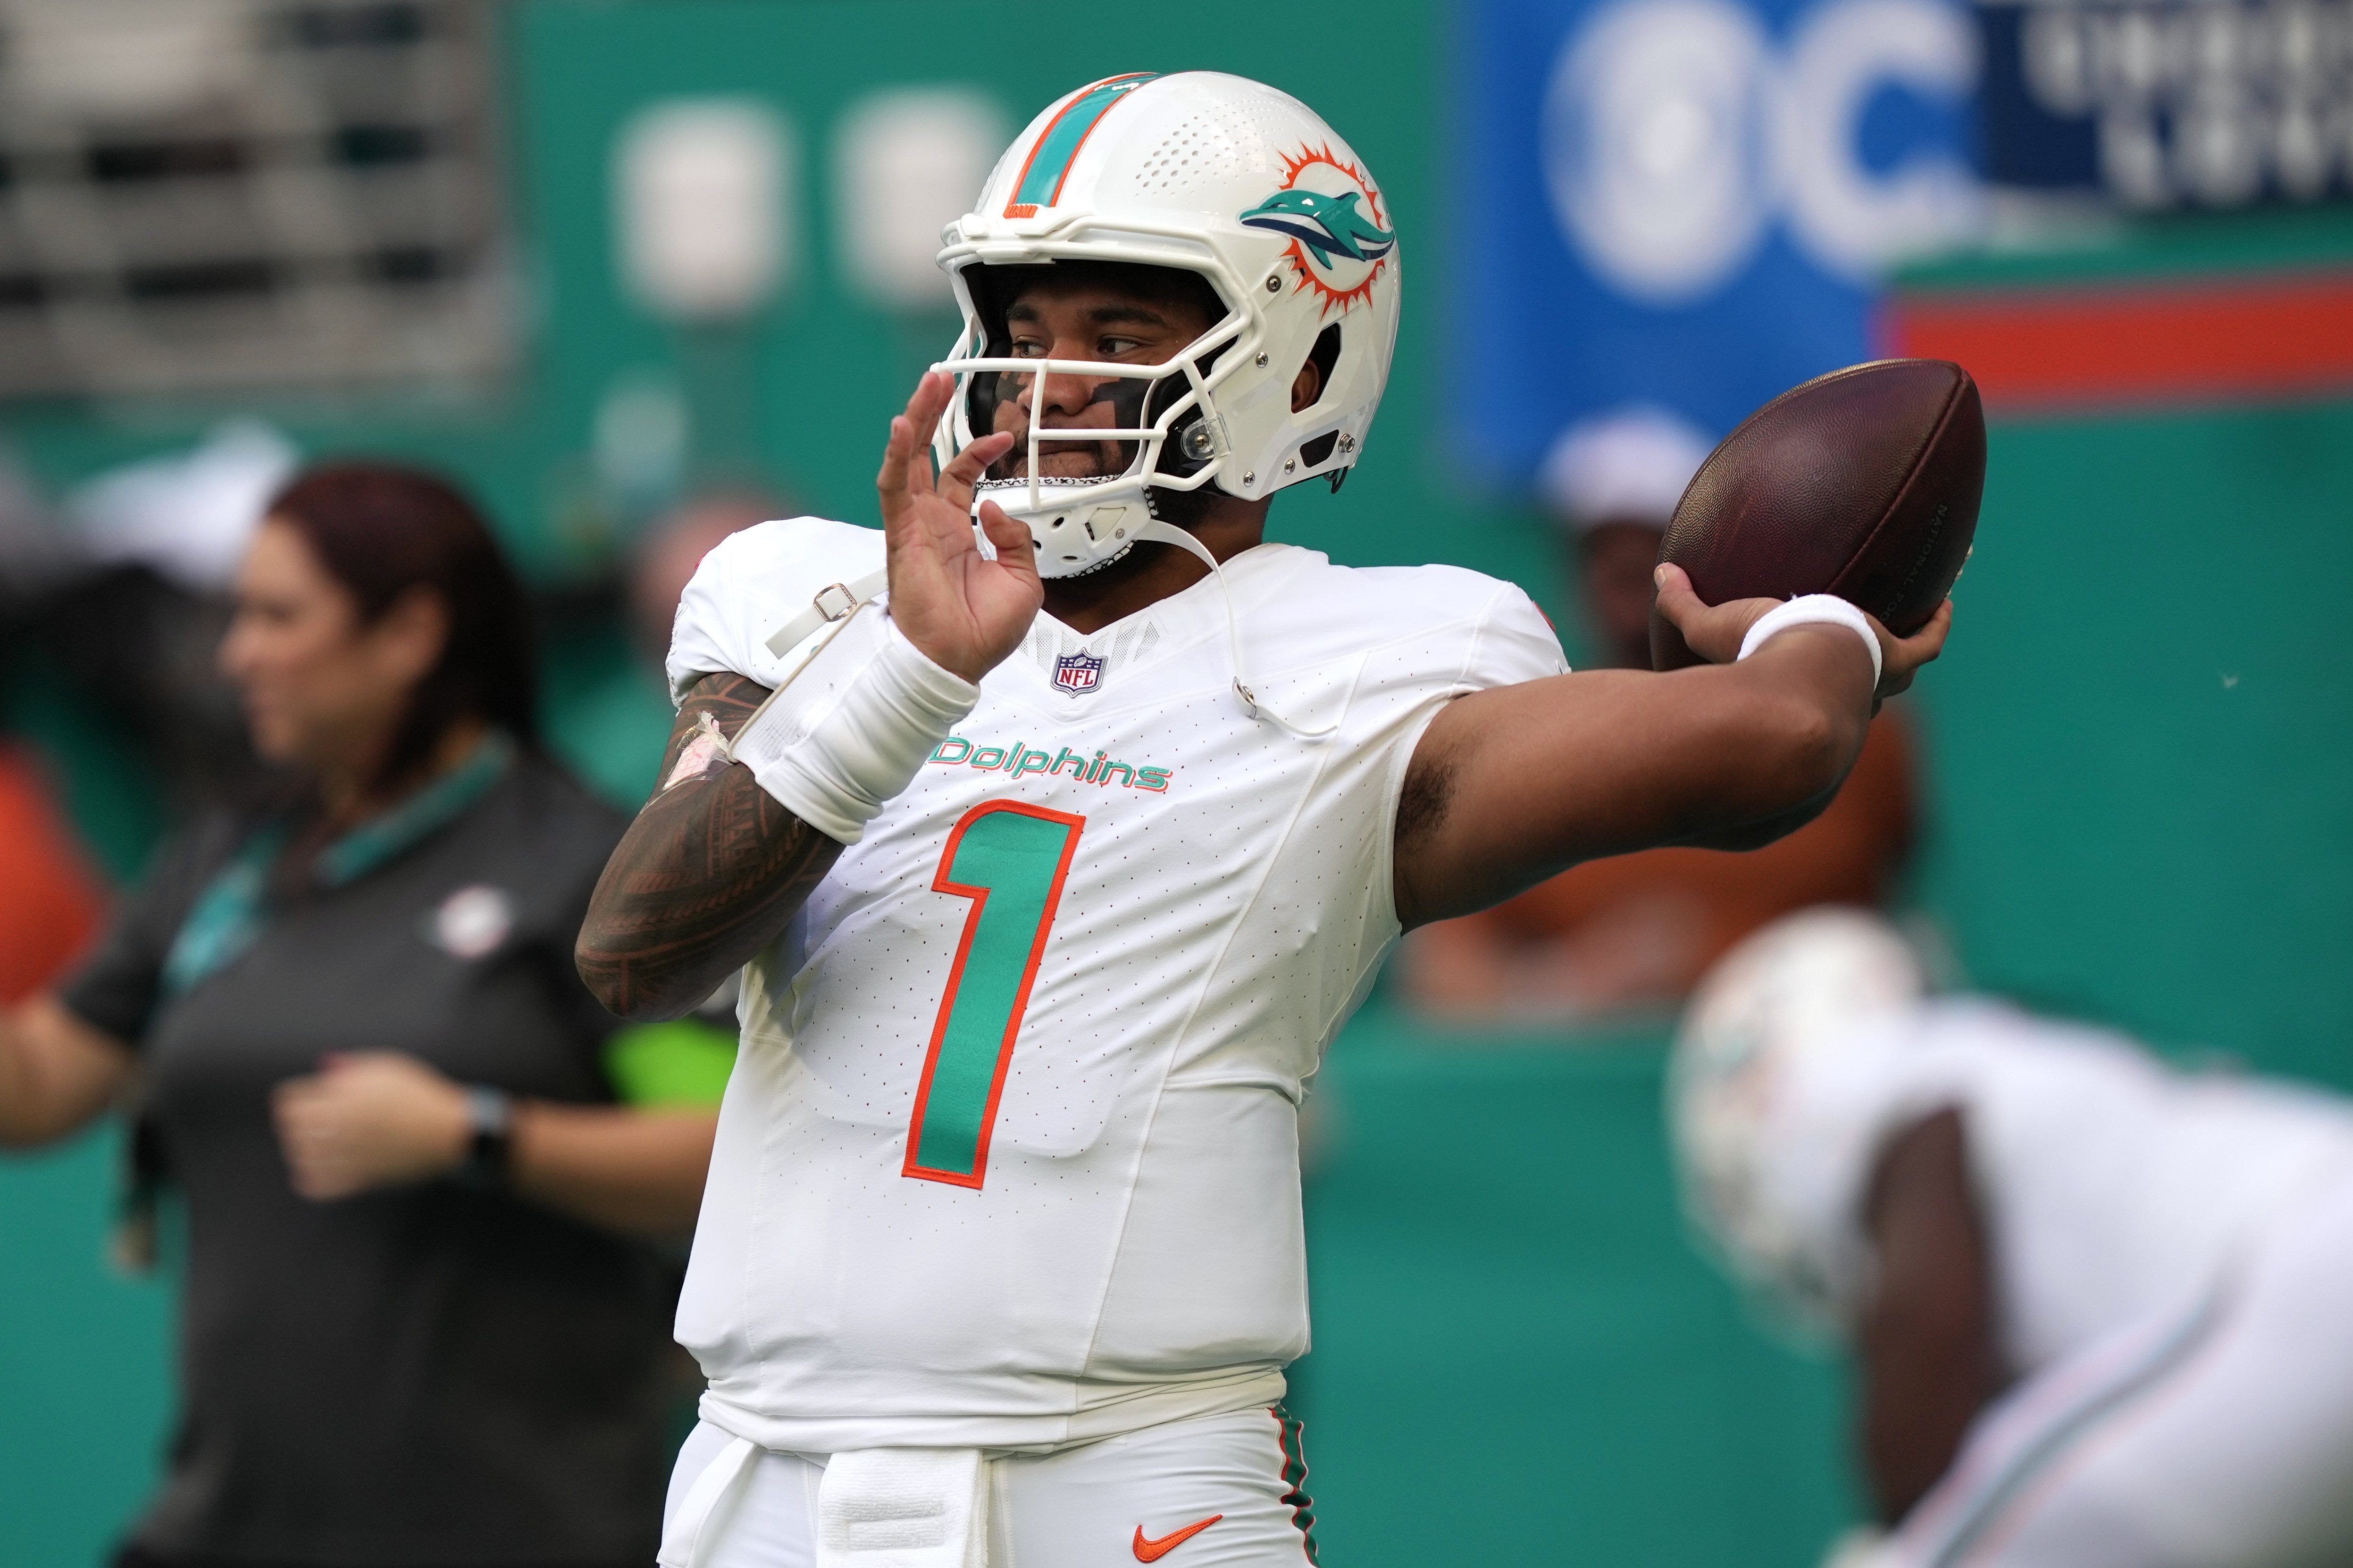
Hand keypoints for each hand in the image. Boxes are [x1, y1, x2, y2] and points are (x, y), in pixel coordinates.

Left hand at [272, 1051, 470, 1199]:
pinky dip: (308, 1179)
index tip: (301, 1096)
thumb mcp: (387, 1066)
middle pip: (290, 1130)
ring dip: (298, 1149)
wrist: (449, 1131)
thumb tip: (323, 1067)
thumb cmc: (420, 1094)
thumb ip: (351, 1066)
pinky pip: (319, 1186)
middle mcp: (340, 1128)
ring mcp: (348, 1156)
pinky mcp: (359, 1178)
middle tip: (303, 1119)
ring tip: (307, 1143)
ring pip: (300, 1158)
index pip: (290, 1101)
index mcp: (344, 1098)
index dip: (292, 1096)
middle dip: (291, 1123)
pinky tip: (312, 1170)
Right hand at [877, 372, 1041, 682]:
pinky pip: (892, 489)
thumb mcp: (1024, 580)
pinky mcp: (901, 535)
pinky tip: (901, 426)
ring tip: (928, 384)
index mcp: (958, 532)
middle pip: (927, 456)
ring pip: (908, 461)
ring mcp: (914, 527)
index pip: (962, 477)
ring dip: (915, 421)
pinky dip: (895, 456)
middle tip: (940, 377)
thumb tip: (995, 505)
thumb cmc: (984, 633)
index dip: (980, 451)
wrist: (959, 663)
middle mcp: (932, 524)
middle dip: (933, 415)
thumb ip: (1016, 538)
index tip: (1006, 435)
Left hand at [1653, 564, 1951, 702]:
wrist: (1795, 684)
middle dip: (1873, 665)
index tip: (1815, 662)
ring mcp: (1874, 679)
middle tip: (1878, 643)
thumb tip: (1661, 573)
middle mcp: (1841, 695)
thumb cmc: (1751, 659)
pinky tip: (1945, 595)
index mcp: (1801, 691)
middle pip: (1866, 683)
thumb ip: (1682, 604)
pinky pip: (1929, 639)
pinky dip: (1938, 620)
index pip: (1810, 686)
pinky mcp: (1898, 659)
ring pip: (1906, 659)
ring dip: (1915, 635)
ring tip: (1927, 610)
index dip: (1812, 676)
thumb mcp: (1711, 627)